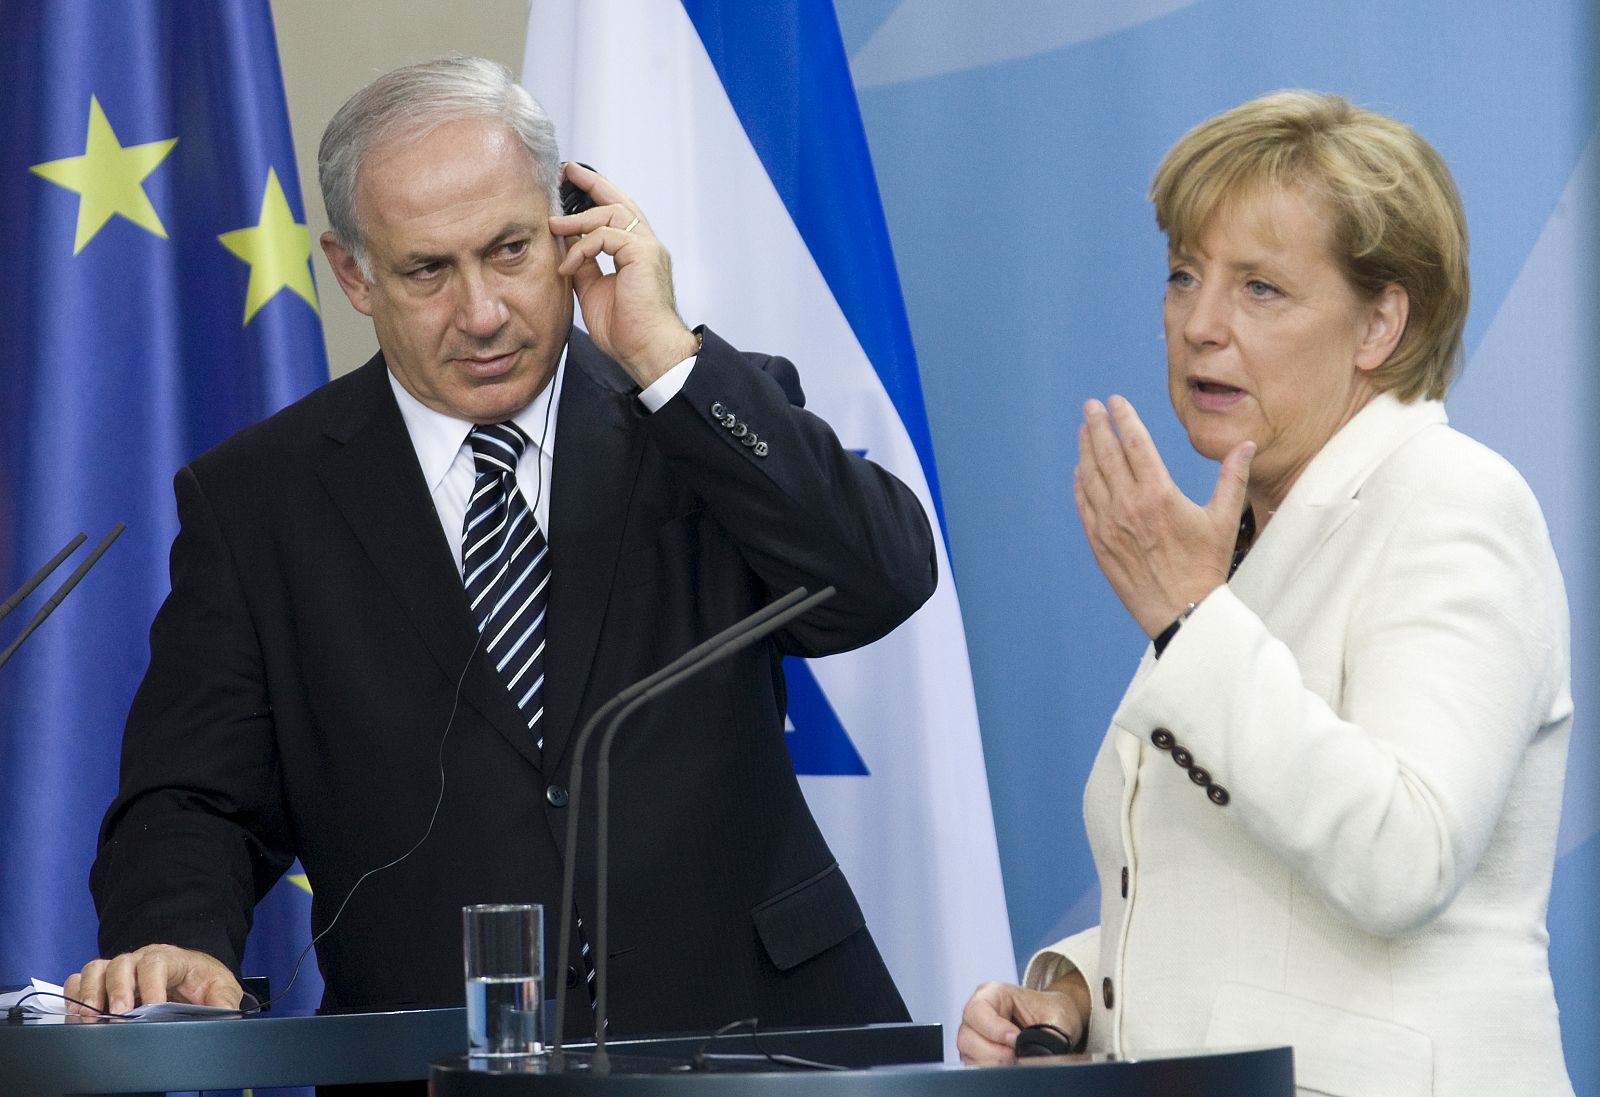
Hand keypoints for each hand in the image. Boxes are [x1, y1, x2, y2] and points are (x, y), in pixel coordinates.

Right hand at [63, 944, 240, 1015]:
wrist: (191, 978)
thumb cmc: (203, 982)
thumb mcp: (221, 989)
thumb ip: (223, 1000)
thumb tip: (224, 1013)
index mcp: (171, 958)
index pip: (157, 962)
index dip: (151, 983)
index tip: (152, 1006)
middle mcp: (140, 959)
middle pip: (122, 964)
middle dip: (117, 989)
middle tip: (119, 1013)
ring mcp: (119, 969)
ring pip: (97, 969)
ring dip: (90, 993)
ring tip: (90, 1017)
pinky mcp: (103, 982)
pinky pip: (80, 979)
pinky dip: (74, 995)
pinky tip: (77, 1015)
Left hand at [550, 162, 698, 386]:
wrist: (647, 352)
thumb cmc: (626, 331)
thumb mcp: (593, 290)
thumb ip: (584, 264)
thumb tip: (567, 244)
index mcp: (638, 254)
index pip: (618, 214)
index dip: (596, 195)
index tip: (571, 182)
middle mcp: (647, 246)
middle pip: (619, 201)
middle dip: (591, 183)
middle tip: (566, 171)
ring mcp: (648, 248)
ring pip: (612, 213)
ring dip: (578, 218)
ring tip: (553, 225)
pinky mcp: (643, 255)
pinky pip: (606, 236)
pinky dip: (582, 247)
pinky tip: (568, 265)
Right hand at [957, 976, 1089, 1065]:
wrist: (1058, 1021)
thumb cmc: (1055, 1012)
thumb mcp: (1058, 1020)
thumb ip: (1047, 1037)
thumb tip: (1036, 1056)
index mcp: (994, 993)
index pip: (978, 1011)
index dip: (995, 1030)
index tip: (1016, 1041)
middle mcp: (979, 1012)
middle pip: (966, 1035)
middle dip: (993, 1052)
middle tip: (1016, 1056)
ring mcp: (976, 1033)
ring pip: (967, 1052)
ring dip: (992, 1062)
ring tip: (1016, 1061)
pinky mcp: (979, 1052)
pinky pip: (974, 1064)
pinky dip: (991, 1068)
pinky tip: (1010, 1066)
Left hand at [1074, 395, 1252, 636]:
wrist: (1182, 611)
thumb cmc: (1205, 567)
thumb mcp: (1223, 520)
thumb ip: (1232, 478)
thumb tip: (1246, 444)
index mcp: (1159, 494)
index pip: (1135, 443)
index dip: (1123, 418)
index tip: (1114, 401)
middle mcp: (1129, 505)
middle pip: (1107, 454)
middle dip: (1097, 425)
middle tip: (1091, 406)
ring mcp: (1109, 524)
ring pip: (1091, 476)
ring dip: (1086, 450)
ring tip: (1084, 430)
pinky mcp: (1099, 543)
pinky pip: (1084, 504)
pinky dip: (1080, 483)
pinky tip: (1080, 470)